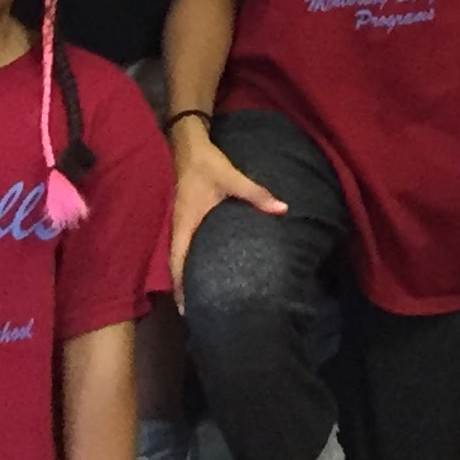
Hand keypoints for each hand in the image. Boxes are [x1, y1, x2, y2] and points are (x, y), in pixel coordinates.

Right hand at [169, 130, 288, 310]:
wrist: (189, 147)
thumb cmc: (208, 166)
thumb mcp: (232, 178)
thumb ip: (257, 194)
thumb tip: (283, 209)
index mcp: (185, 225)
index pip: (178, 262)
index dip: (180, 287)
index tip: (186, 311)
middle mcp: (177, 229)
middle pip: (176, 266)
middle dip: (183, 290)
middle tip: (195, 313)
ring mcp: (179, 226)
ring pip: (178, 258)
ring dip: (185, 277)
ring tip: (198, 300)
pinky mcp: (184, 221)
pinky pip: (184, 248)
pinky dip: (188, 262)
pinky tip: (201, 269)